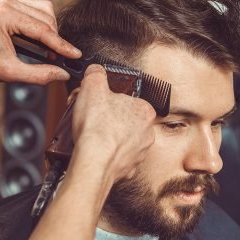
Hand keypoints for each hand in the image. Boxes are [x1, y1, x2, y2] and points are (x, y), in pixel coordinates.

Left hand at [0, 0, 81, 84]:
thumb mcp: (9, 73)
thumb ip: (39, 75)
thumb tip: (61, 74)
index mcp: (5, 16)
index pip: (43, 30)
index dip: (62, 45)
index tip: (76, 55)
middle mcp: (7, 4)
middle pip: (47, 18)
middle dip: (55, 39)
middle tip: (57, 59)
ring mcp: (6, 2)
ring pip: (44, 11)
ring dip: (50, 31)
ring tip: (48, 51)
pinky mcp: (7, 6)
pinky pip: (34, 10)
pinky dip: (41, 26)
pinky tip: (39, 42)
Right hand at [71, 64, 155, 181]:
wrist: (94, 162)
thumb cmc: (97, 128)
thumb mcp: (92, 86)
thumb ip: (96, 73)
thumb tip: (96, 71)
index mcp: (144, 111)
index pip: (128, 100)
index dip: (110, 101)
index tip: (99, 105)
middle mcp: (147, 132)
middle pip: (125, 121)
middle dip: (110, 119)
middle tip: (94, 120)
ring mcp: (139, 152)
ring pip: (123, 140)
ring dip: (109, 138)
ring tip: (93, 136)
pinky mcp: (129, 168)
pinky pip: (117, 158)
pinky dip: (107, 155)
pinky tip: (96, 151)